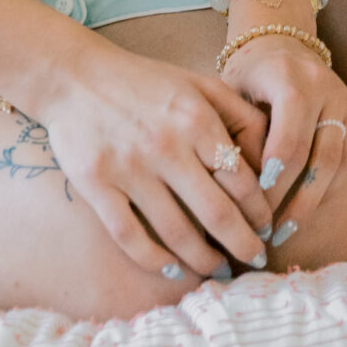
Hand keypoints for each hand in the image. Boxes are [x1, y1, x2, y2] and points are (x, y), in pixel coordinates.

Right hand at [31, 34, 274, 283]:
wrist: (75, 76)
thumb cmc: (146, 82)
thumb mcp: (200, 84)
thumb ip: (239, 115)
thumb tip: (271, 159)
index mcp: (197, 118)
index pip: (242, 179)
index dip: (260, 211)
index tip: (267, 229)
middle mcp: (167, 145)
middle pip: (216, 213)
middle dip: (242, 244)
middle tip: (255, 261)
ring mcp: (129, 168)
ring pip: (176, 232)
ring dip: (203, 260)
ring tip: (218, 269)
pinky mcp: (96, 185)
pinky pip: (129, 235)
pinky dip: (153, 260)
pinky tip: (171, 269)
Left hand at [219, 32, 346, 252]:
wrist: (279, 42)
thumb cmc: (247, 76)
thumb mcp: (231, 95)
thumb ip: (237, 136)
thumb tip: (239, 194)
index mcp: (290, 78)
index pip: (288, 143)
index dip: (273, 184)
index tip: (252, 214)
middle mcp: (325, 87)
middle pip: (316, 158)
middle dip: (292, 201)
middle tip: (266, 233)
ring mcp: (345, 99)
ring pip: (338, 163)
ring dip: (312, 202)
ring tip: (285, 230)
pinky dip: (327, 189)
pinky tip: (303, 209)